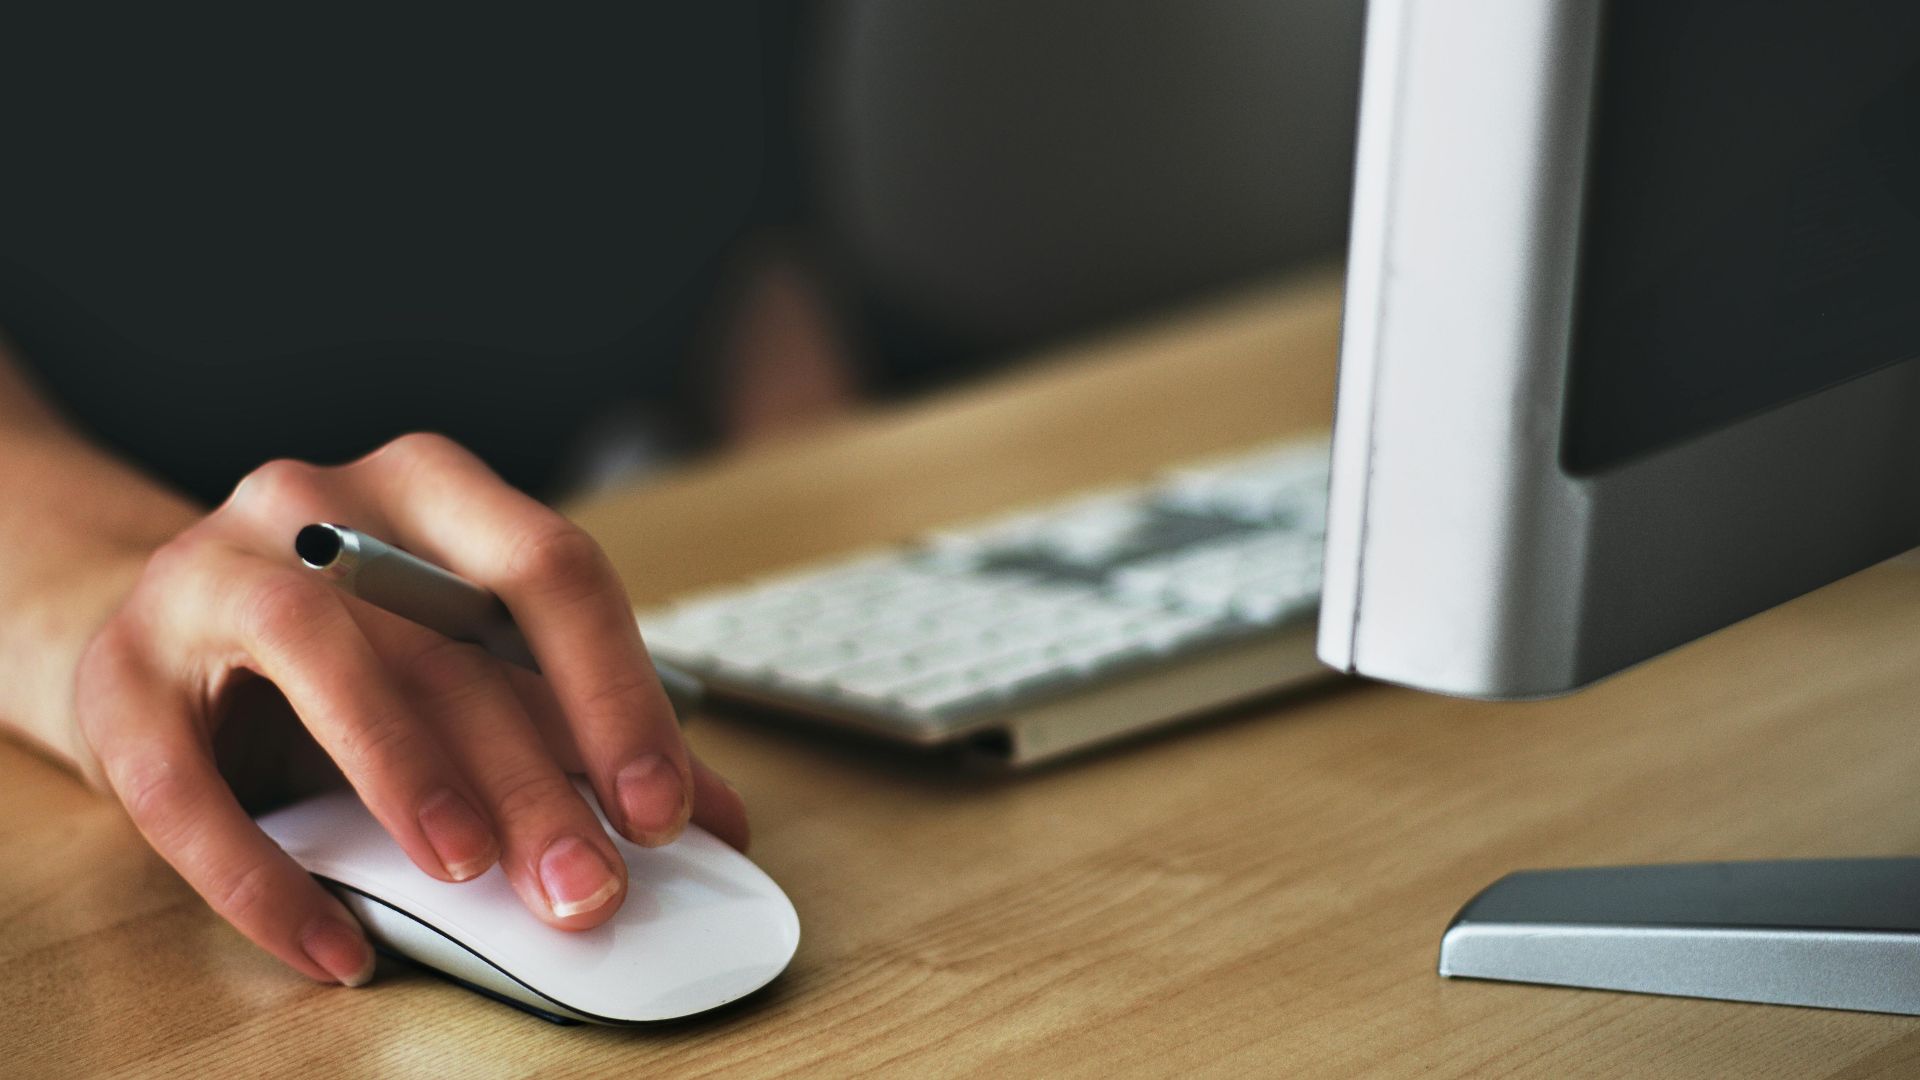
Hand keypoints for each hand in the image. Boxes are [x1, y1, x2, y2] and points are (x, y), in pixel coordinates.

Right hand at [73, 433, 747, 986]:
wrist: (159, 635)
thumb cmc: (347, 650)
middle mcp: (320, 505)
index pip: (550, 569)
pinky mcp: (118, 674)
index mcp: (433, 491)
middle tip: (588, 885)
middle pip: (447, 636)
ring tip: (470, 873)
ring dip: (406, 771)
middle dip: (533, 774)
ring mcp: (207, 575)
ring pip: (318, 655)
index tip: (666, 808)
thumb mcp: (467, 666)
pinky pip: (183, 782)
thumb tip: (715, 818)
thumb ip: (579, 728)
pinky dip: (264, 876)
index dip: (617, 691)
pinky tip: (335, 945)